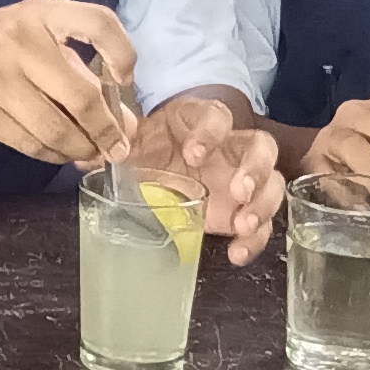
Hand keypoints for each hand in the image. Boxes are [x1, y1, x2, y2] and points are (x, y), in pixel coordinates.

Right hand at [0, 0, 135, 168]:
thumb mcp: (32, 37)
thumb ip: (77, 70)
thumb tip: (126, 126)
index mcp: (41, 12)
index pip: (98, 23)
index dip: (122, 53)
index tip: (125, 80)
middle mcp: (20, 39)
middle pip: (82, 95)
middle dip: (107, 131)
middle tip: (117, 148)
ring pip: (56, 128)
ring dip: (81, 149)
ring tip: (89, 154)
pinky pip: (29, 143)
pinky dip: (53, 155)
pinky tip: (59, 153)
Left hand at [135, 91, 283, 264]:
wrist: (152, 171)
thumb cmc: (148, 149)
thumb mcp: (132, 143)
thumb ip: (119, 142)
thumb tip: (97, 145)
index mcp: (199, 122)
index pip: (216, 116)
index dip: (210, 132)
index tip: (194, 154)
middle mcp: (229, 146)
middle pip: (260, 147)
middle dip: (255, 169)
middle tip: (239, 191)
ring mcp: (242, 177)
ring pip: (272, 183)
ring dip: (263, 204)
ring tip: (244, 225)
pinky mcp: (243, 209)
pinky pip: (262, 223)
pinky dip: (255, 240)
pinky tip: (237, 252)